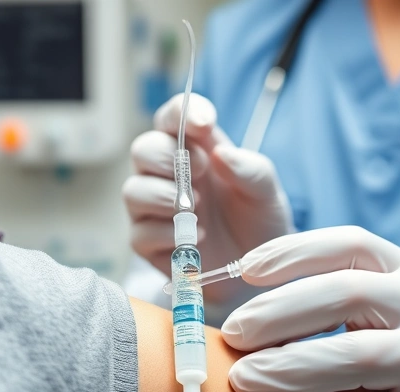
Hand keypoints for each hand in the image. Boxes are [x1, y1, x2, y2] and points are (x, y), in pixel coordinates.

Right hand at [123, 94, 294, 308]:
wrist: (259, 269)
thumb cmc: (258, 221)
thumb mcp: (266, 191)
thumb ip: (249, 169)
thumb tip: (222, 154)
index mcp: (196, 149)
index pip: (174, 116)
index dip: (182, 112)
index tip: (204, 124)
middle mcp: (168, 174)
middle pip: (143, 149)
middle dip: (168, 158)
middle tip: (203, 174)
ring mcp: (154, 208)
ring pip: (133, 190)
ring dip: (163, 196)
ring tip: (195, 209)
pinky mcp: (149, 242)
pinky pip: (141, 232)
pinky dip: (168, 233)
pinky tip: (198, 238)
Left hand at [221, 227, 399, 391]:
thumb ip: (346, 292)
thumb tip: (249, 298)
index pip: (351, 245)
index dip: (293, 252)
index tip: (244, 269)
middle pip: (346, 296)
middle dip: (279, 314)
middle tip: (233, 334)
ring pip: (356, 361)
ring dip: (291, 370)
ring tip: (244, 381)